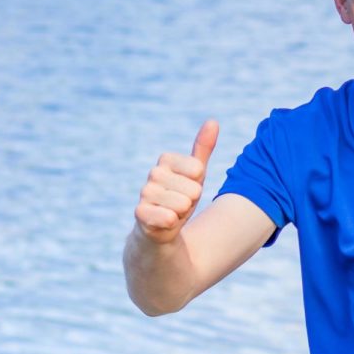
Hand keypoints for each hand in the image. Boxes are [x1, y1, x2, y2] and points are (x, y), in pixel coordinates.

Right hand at [134, 119, 218, 244]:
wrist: (161, 232)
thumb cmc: (180, 200)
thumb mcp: (195, 175)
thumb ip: (203, 149)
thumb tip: (213, 121)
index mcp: (166, 160)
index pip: (198, 169)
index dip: (198, 185)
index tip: (188, 190)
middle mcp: (153, 173)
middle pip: (194, 189)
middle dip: (191, 202)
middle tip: (180, 206)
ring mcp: (145, 193)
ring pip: (183, 204)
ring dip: (182, 215)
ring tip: (172, 214)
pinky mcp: (140, 213)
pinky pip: (169, 218)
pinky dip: (172, 224)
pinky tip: (164, 224)